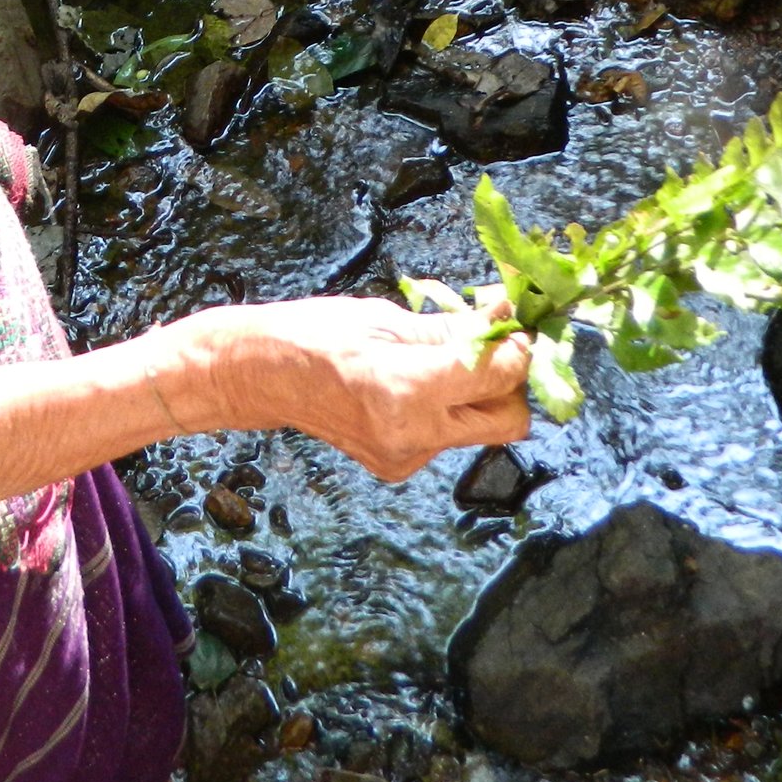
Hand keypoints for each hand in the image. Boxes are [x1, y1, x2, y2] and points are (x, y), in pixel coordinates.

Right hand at [187, 297, 533, 481]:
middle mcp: (412, 434)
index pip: (501, 374)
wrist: (262, 375)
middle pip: (509, 420)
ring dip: (478, 395)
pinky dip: (445, 410)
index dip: (519, 345)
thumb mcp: (388, 316)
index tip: (514, 322)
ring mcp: (405, 457)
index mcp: (406, 388)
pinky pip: (448, 437)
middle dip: (511, 382)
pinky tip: (411, 387)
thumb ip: (455, 327)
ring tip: (443, 360)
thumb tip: (507, 313)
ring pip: (481, 429)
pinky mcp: (398, 467)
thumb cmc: (316, 332)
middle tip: (492, 345)